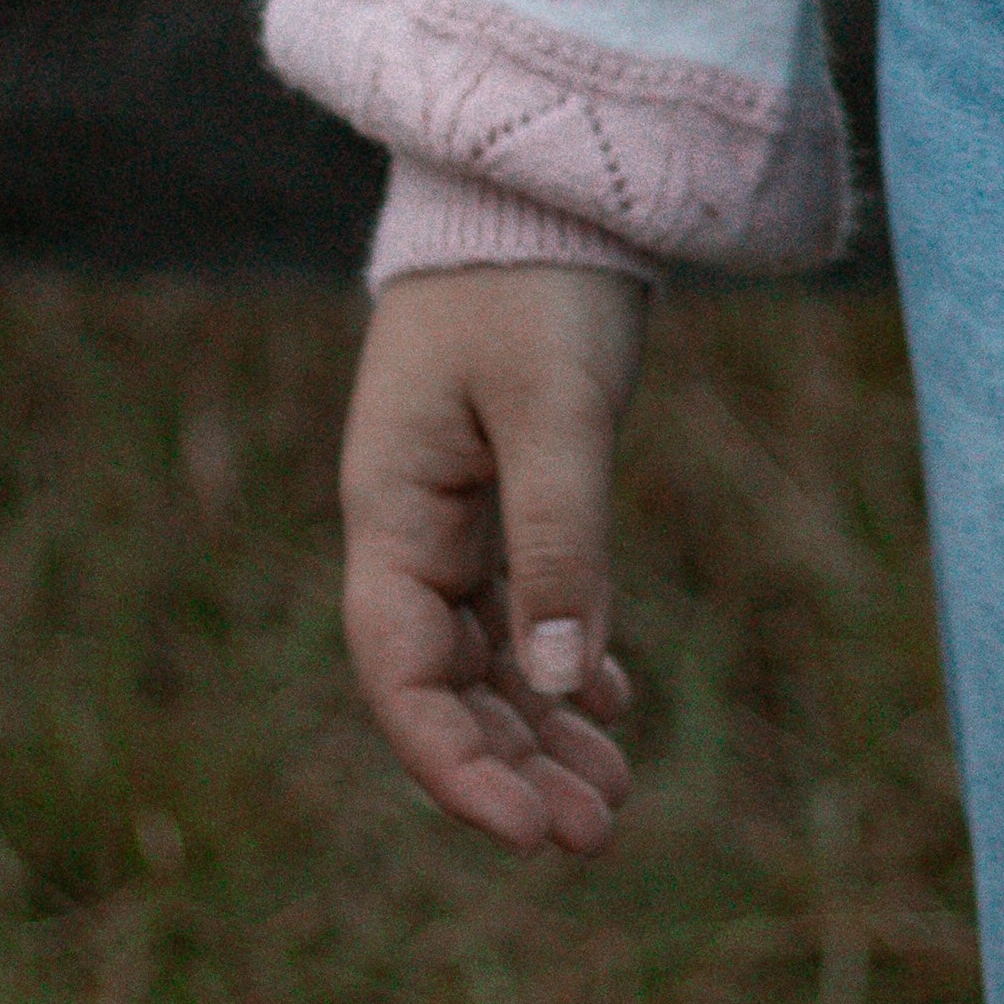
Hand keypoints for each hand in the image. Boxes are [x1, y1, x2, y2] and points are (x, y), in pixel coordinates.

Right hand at [340, 264, 649, 855]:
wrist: (544, 169)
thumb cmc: (536, 274)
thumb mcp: (553, 406)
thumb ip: (558, 539)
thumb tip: (559, 685)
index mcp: (391, 508)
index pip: (404, 674)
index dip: (457, 764)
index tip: (529, 832)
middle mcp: (409, 520)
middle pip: (446, 680)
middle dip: (510, 765)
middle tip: (595, 834)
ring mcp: (454, 502)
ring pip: (487, 649)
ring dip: (538, 723)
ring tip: (612, 796)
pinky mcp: (503, 478)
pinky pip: (518, 598)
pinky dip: (558, 655)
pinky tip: (606, 702)